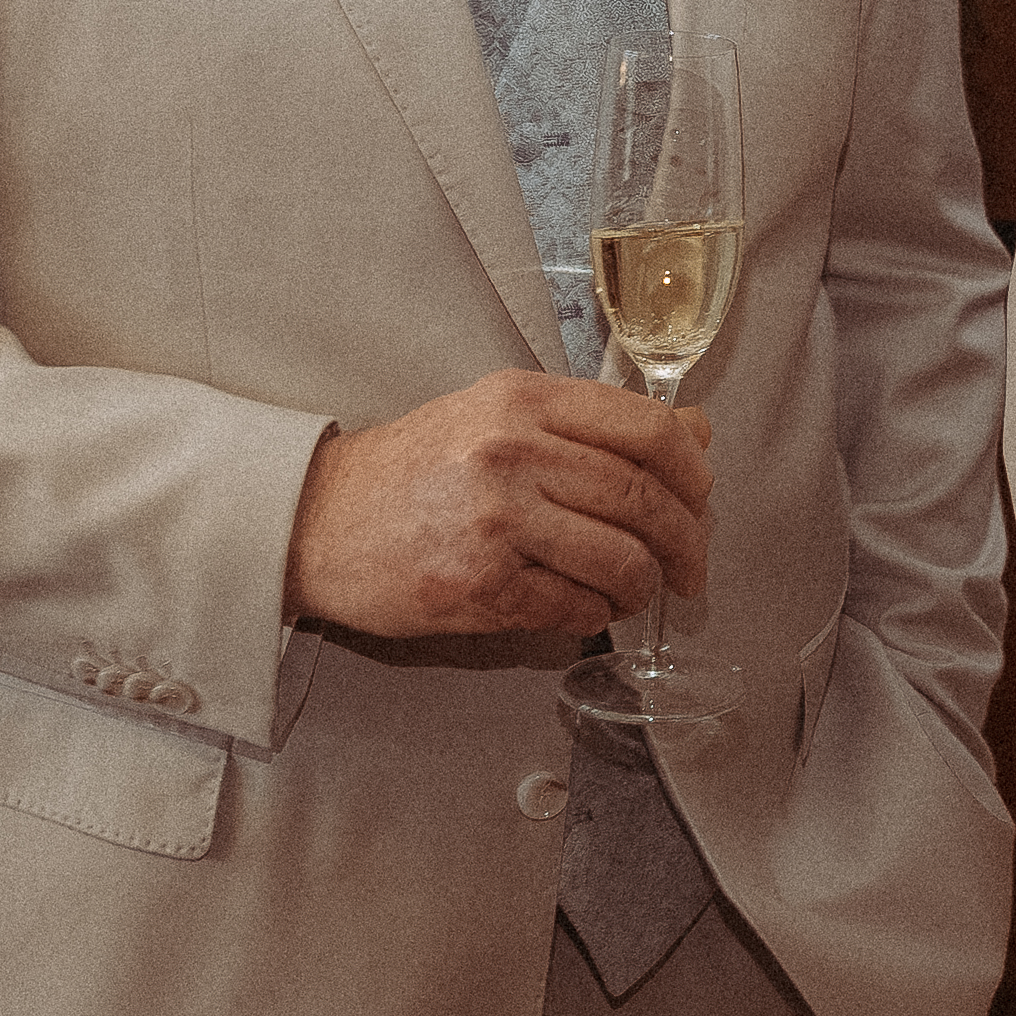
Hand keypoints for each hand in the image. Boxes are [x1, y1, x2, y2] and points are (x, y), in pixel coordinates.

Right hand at [283, 373, 709, 642]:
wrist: (313, 522)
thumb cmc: (411, 470)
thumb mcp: (499, 417)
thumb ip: (593, 423)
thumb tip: (695, 433)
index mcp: (522, 400)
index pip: (649, 428)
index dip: (694, 472)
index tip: (702, 499)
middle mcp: (511, 452)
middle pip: (645, 498)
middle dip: (688, 541)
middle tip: (693, 566)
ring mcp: (495, 520)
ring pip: (621, 558)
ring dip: (645, 585)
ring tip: (639, 591)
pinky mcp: (478, 585)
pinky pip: (575, 607)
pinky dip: (596, 614)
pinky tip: (586, 608)